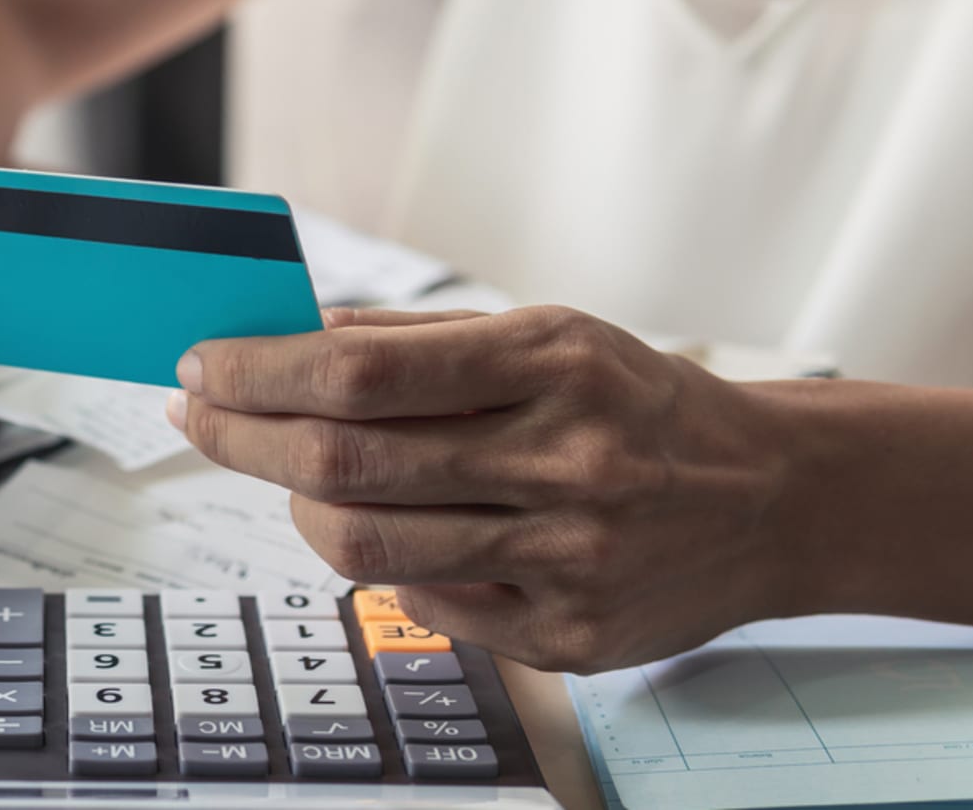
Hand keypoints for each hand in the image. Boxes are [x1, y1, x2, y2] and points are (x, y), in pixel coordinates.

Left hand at [167, 306, 811, 671]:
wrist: (773, 499)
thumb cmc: (636, 403)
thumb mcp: (546, 334)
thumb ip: (415, 340)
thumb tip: (287, 337)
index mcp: (553, 364)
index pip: (361, 373)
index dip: (260, 372)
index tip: (203, 365)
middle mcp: (565, 461)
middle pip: (346, 462)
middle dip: (242, 436)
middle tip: (198, 414)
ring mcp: (568, 560)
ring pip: (367, 545)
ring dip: (295, 503)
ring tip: (286, 472)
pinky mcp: (568, 638)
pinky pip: (421, 601)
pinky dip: (380, 559)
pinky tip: (384, 524)